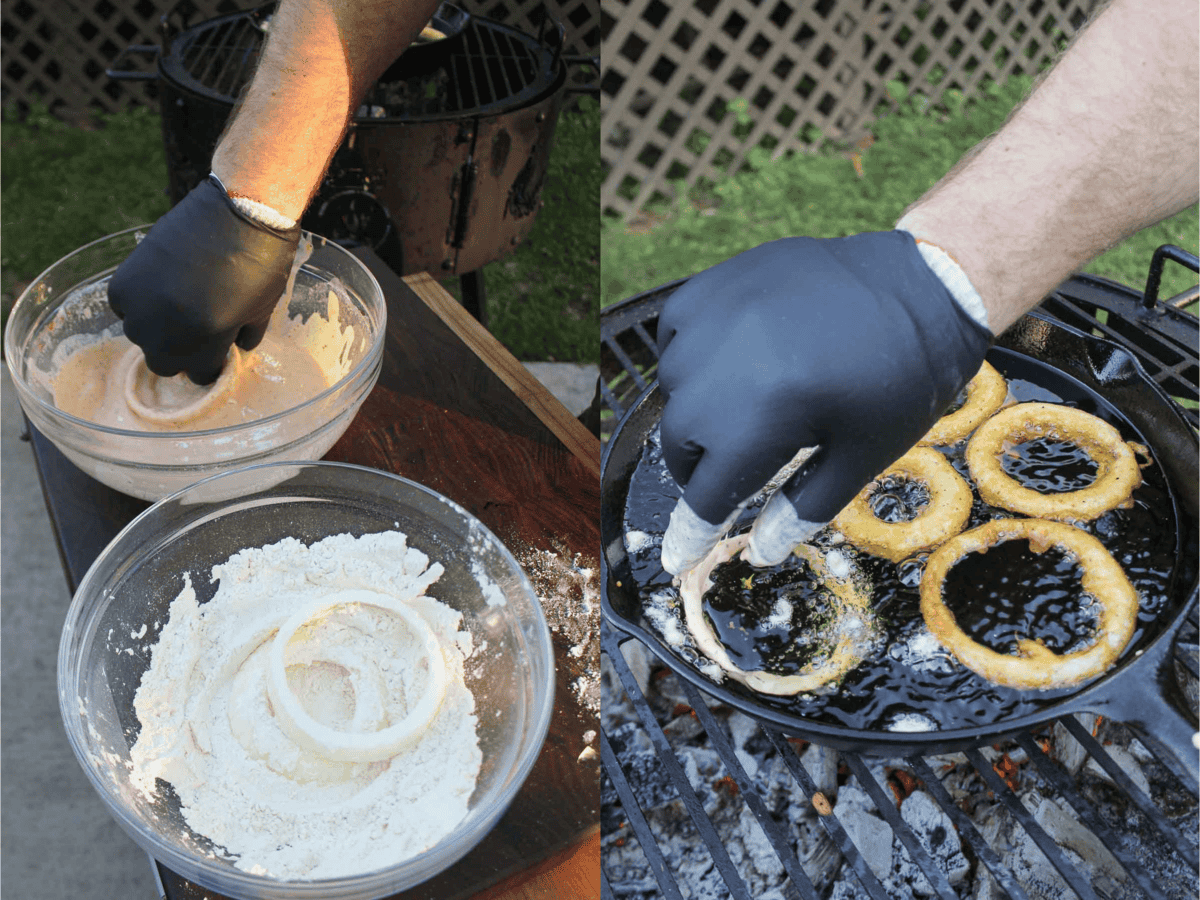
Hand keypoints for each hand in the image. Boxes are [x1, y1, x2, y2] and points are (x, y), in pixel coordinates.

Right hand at [107, 177, 300, 384]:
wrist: (241, 209)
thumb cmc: (261, 261)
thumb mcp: (262, 310)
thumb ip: (243, 338)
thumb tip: (233, 351)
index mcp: (205, 342)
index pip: (199, 374)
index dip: (209, 362)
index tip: (213, 349)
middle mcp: (168, 331)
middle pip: (164, 362)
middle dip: (181, 352)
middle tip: (194, 329)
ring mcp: (142, 306)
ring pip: (140, 336)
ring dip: (157, 327)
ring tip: (177, 301)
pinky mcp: (124, 280)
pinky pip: (123, 306)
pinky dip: (138, 301)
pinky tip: (158, 286)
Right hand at [655, 231, 991, 574]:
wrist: (919, 283)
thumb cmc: (900, 378)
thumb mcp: (862, 455)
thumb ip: (804, 507)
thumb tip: (761, 552)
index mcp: (757, 423)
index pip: (705, 497)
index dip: (692, 535)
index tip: (677, 560)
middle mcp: (718, 375)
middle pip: (680, 446)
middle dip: (701, 468)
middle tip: (734, 467)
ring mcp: (709, 324)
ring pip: (674, 390)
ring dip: (697, 411)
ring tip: (741, 406)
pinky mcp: (711, 286)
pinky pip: (675, 336)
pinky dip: (689, 358)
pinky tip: (724, 360)